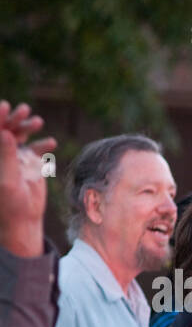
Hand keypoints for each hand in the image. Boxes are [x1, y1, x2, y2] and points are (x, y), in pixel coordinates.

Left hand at [0, 100, 55, 257]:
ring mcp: (16, 155)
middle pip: (6, 128)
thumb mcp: (6, 180)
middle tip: (24, 110)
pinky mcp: (31, 162)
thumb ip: (7, 156)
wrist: (23, 219)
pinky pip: (38, 149)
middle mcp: (2, 152)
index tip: (5, 107)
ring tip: (37, 121)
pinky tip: (51, 143)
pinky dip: (44, 144)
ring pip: (21, 134)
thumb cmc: (8, 203)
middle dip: (14, 118)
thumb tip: (7, 133)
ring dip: (28, 126)